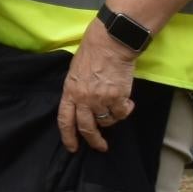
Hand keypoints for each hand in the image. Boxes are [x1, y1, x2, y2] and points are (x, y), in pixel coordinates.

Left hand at [57, 26, 139, 153]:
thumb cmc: (91, 53)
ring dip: (112, 118)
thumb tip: (80, 106)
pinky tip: (127, 102)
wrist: (110, 43)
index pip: (65, 120)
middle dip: (93, 140)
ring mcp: (100, 99)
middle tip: (100, 147)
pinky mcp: (117, 98)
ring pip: (107, 121)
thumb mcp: (74, 72)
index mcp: (69, 92)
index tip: (72, 147)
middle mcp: (83, 99)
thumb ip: (76, 91)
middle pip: (86, 127)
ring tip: (116, 107)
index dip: (68, 136)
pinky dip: (126, 110)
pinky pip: (122, 113)